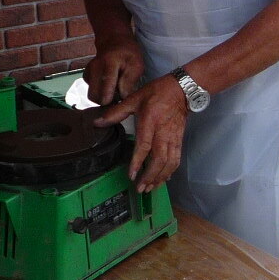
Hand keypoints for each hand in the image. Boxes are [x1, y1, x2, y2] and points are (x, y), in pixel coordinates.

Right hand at [82, 41, 144, 105]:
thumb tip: (123, 98)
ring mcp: (87, 72)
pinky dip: (100, 92)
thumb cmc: (128, 54)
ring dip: (104, 96)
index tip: (123, 98)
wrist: (114, 41)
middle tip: (119, 94)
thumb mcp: (137, 65)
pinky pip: (92, 91)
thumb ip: (130, 82)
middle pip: (95, 98)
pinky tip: (109, 85)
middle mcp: (94, 69)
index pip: (105, 93)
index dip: (115, 101)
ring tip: (115, 88)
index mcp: (108, 65)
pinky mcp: (86, 76)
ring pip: (92, 96)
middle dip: (107, 101)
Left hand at [93, 76, 186, 192]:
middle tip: (141, 188)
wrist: (181, 90)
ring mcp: (173, 138)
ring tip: (150, 187)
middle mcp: (163, 133)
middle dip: (150, 176)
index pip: (144, 146)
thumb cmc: (157, 93)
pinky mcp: (179, 140)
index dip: (138, 162)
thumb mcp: (134, 99)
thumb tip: (97, 122)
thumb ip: (116, 113)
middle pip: (159, 160)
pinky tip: (164, 179)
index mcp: (150, 122)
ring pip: (169, 163)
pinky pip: (176, 160)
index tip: (132, 175)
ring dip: (160, 177)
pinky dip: (170, 172)